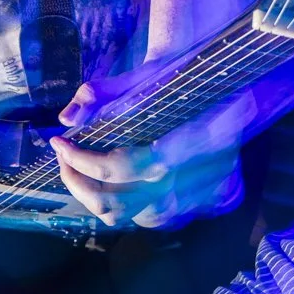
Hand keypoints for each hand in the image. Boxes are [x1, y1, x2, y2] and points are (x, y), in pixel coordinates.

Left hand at [49, 60, 293, 230]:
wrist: (233, 92)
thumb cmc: (186, 80)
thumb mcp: (148, 75)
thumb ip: (105, 92)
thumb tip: (68, 117)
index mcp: (182, 146)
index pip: (119, 168)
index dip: (83, 160)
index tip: (60, 143)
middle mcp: (188, 180)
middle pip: (118, 203)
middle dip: (79, 183)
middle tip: (64, 159)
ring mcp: (194, 199)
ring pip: (130, 217)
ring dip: (94, 199)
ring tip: (78, 173)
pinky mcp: (196, 206)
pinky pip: (150, 218)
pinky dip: (124, 206)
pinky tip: (111, 185)